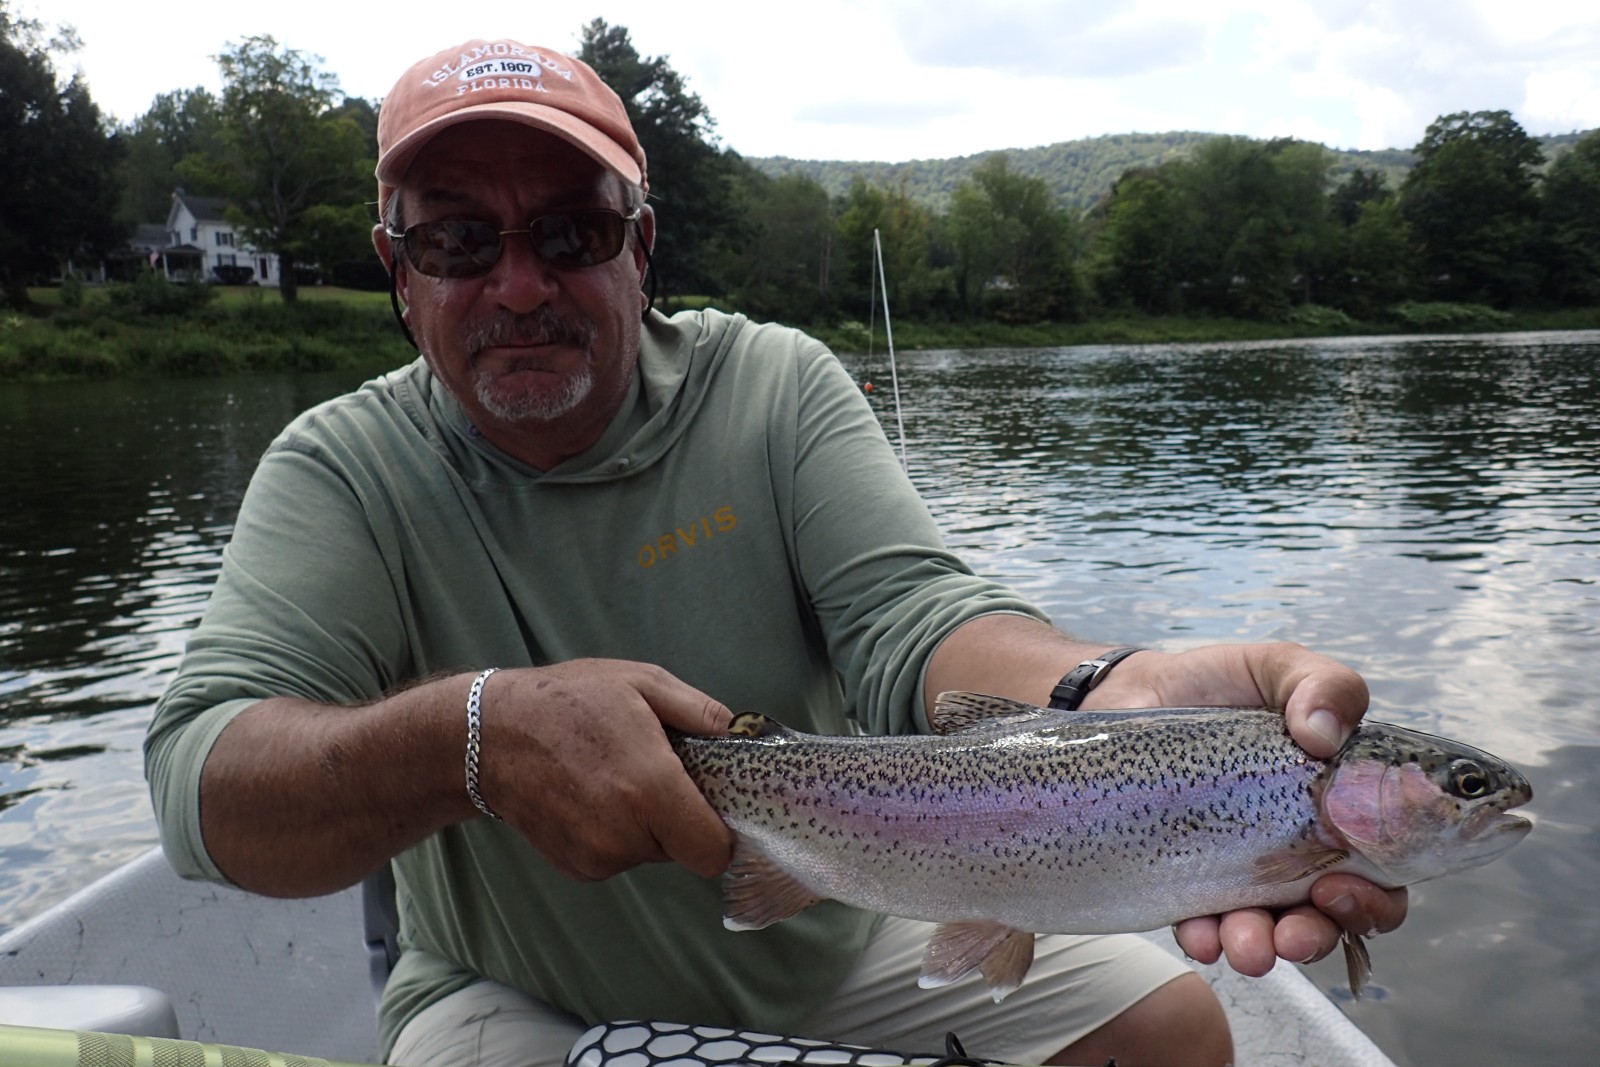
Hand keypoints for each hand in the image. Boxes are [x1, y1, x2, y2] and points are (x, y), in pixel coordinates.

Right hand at [472, 659, 734, 880]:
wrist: (487, 736)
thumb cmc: (568, 701)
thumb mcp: (642, 683)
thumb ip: (701, 712)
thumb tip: (741, 733)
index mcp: (650, 789)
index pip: (714, 851)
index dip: (720, 830)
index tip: (711, 801)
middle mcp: (625, 835)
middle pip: (684, 849)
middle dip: (680, 817)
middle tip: (655, 773)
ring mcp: (596, 857)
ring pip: (650, 852)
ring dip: (646, 824)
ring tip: (615, 777)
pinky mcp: (576, 868)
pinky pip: (619, 857)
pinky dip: (616, 834)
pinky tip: (592, 795)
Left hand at [1086, 641, 1408, 974]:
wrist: (1130, 690)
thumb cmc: (1217, 682)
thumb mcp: (1276, 667)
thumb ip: (1323, 684)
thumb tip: (1326, 735)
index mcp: (1337, 808)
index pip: (1380, 872)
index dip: (1376, 898)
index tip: (1341, 887)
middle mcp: (1297, 849)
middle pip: (1330, 916)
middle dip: (1318, 936)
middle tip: (1296, 932)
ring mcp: (1241, 869)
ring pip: (1268, 932)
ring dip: (1264, 948)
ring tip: (1246, 945)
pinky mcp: (1186, 878)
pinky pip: (1203, 925)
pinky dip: (1206, 938)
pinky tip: (1198, 933)